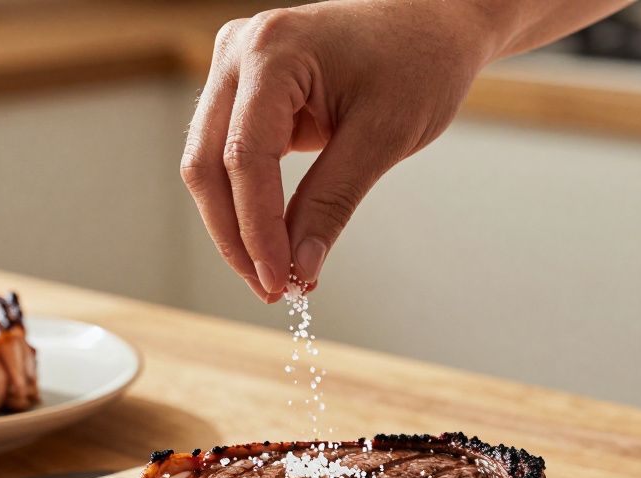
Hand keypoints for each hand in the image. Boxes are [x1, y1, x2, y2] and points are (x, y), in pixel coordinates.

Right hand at [181, 0, 509, 301]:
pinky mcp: (243, 90)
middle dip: (235, 236)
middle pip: (206, 164)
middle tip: (271, 288)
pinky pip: (227, 155)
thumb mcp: (382, 137)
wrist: (434, 22)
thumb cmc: (418, 60)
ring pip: (207, 165)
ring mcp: (233, 68)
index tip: (279, 280)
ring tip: (275, 273)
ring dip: (235, 225)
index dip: (256, 229)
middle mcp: (238, 51)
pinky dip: (246, 202)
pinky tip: (273, 240)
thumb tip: (300, 266)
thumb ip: (332, 202)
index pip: (244, 157)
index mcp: (271, 51)